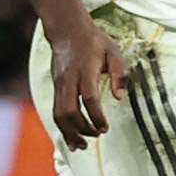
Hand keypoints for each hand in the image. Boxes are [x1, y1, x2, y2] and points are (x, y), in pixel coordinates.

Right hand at [43, 14, 118, 146]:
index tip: (105, 128)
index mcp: (85, 70)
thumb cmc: (94, 42)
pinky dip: (62, 128)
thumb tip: (120, 97)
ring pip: (58, 114)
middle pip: (69, 110)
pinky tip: (71, 139)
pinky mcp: (55, 88)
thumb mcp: (114, 52)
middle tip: (97, 136)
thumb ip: (120, 74)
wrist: (67, 30)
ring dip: (70, 132)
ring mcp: (58, 84)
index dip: (96, 116)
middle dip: (82, 128)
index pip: (88, 97)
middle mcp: (68, 79)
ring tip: (82, 145)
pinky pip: (55, 111)